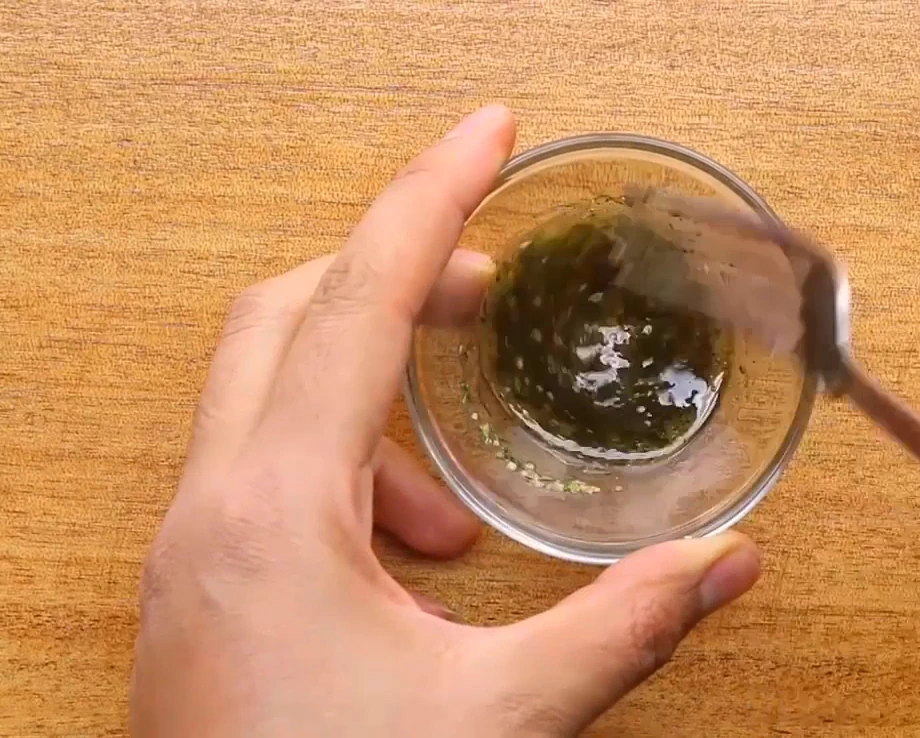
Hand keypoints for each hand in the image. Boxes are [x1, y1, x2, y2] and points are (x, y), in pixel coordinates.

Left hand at [130, 105, 761, 737]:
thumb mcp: (497, 724)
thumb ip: (618, 631)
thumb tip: (726, 565)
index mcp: (269, 515)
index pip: (354, 301)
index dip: (429, 199)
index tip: (485, 131)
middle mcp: (209, 512)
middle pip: (286, 313)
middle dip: (395, 280)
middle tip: (489, 293)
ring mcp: (192, 547)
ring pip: (267, 390)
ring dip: (371, 401)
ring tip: (453, 502)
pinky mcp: (201, 583)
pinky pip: (263, 469)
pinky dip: (346, 473)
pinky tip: (410, 559)